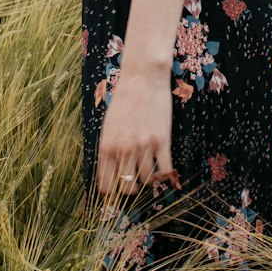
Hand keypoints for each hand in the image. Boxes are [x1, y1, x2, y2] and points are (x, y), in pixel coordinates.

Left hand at [97, 58, 174, 196]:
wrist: (143, 78)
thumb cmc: (124, 100)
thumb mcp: (108, 126)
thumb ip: (109, 150)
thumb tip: (112, 174)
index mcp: (106, 147)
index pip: (106, 185)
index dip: (113, 192)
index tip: (118, 190)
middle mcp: (123, 149)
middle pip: (128, 188)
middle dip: (132, 189)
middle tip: (136, 184)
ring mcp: (143, 146)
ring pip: (147, 180)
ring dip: (149, 180)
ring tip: (150, 173)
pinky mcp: (162, 140)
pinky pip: (165, 170)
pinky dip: (165, 175)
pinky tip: (163, 170)